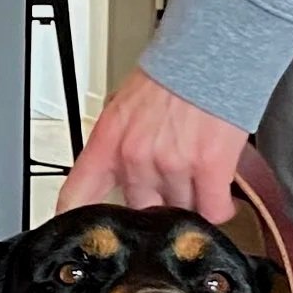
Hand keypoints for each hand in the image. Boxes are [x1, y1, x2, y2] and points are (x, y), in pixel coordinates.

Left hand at [65, 69, 248, 222]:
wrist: (208, 55)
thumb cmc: (171, 76)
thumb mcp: (124, 109)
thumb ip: (118, 146)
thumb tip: (117, 177)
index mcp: (109, 142)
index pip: (77, 195)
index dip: (73, 222)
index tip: (78, 237)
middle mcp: (135, 158)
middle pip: (142, 210)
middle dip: (159, 201)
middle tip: (173, 179)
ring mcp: (171, 165)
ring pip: (181, 211)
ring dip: (192, 199)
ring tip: (200, 172)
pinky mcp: (208, 168)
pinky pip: (212, 210)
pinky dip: (218, 205)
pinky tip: (219, 190)